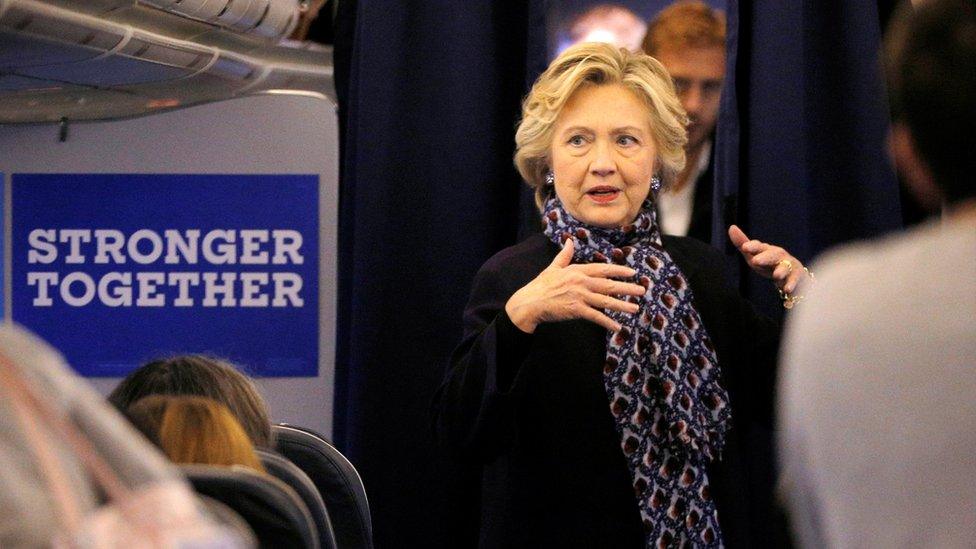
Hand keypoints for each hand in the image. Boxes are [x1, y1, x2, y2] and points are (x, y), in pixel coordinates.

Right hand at [505, 239, 646, 332]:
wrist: (530, 302)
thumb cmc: (541, 285)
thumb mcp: (553, 267)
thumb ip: (565, 255)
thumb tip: (570, 240)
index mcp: (577, 271)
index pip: (603, 269)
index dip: (619, 270)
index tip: (632, 272)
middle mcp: (581, 282)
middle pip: (609, 285)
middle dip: (627, 287)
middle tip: (642, 290)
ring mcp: (579, 296)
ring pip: (605, 301)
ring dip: (622, 305)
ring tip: (635, 308)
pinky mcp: (576, 310)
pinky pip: (595, 317)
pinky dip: (607, 322)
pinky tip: (617, 327)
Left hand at [727, 225, 805, 292]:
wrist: (791, 273)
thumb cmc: (767, 263)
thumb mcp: (753, 255)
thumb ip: (742, 243)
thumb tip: (731, 227)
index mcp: (766, 250)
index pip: (758, 246)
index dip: (752, 247)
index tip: (744, 247)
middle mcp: (778, 255)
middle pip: (772, 255)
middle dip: (765, 257)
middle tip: (756, 261)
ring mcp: (788, 265)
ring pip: (785, 267)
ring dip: (781, 271)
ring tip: (777, 275)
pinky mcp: (796, 275)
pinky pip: (794, 279)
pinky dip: (791, 284)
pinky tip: (787, 289)